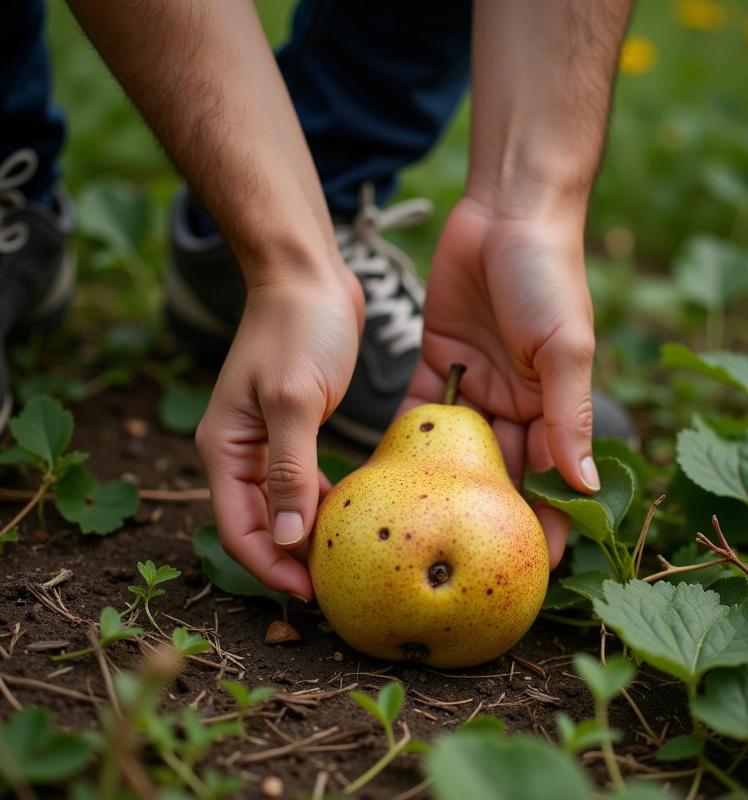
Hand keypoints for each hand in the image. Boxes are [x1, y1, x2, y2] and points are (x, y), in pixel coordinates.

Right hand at [196, 269, 362, 599]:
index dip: (271, 568)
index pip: (240, 529)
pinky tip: (347, 513)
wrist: (308, 277)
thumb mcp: (295, 399)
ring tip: (343, 560)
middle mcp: (241, 452)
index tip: (311, 595)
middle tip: (334, 587)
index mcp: (226, 449)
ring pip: (282, 507)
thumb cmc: (298, 329)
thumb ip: (289, 468)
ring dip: (307, 535)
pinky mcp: (295, 429)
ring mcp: (268, 442)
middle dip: (290, 560)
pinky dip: (321, 502)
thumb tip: (288, 537)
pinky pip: (303, 481)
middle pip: (259, 525)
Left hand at [401, 198, 597, 568]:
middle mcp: (513, 401)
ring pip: (454, 447)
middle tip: (459, 562)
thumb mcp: (565, 347)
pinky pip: (420, 411)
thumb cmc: (548, 275)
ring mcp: (474, 384)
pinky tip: (386, 474)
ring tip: (414, 531)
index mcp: (552, 403)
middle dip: (480, 514)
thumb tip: (587, 484)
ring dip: (436, 483)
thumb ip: (570, 415)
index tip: (533, 569)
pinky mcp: (436, 361)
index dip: (545, 519)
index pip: (549, 475)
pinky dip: (405, 440)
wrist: (506, 212)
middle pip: (497, 470)